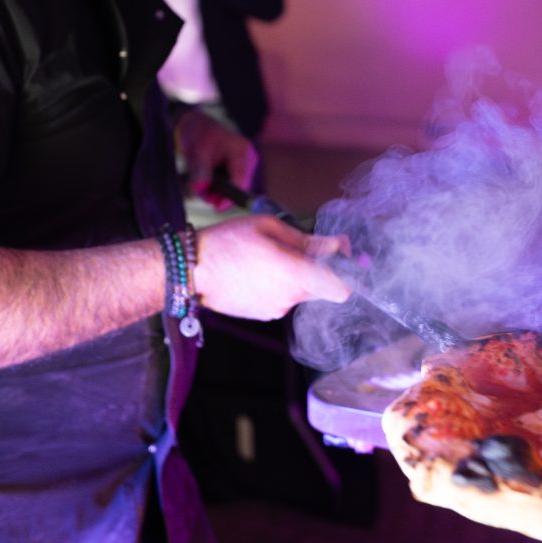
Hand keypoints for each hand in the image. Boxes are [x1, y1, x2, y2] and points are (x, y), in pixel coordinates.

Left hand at [177, 106, 255, 201]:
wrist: (194, 124)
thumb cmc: (198, 132)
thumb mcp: (197, 151)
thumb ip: (200, 171)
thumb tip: (201, 189)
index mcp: (241, 151)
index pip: (240, 180)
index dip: (230, 197)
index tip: (218, 207)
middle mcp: (246, 159)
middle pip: (237, 187)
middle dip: (218, 193)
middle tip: (200, 192)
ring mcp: (242, 165)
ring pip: (231, 188)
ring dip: (214, 190)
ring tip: (198, 182)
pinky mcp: (235, 169)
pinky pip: (227, 184)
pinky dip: (214, 186)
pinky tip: (204, 178)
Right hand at [191, 215, 350, 320]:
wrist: (190, 270)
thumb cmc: (228, 242)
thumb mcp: (271, 228)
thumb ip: (310, 241)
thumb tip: (341, 246)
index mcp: (295, 274)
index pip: (342, 288)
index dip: (351, 276)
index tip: (346, 260)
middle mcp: (289, 298)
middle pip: (323, 288)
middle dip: (320, 269)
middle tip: (301, 247)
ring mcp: (276, 309)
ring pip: (302, 292)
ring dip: (297, 276)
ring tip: (270, 257)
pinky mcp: (264, 314)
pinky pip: (284, 298)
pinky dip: (279, 285)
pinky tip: (258, 271)